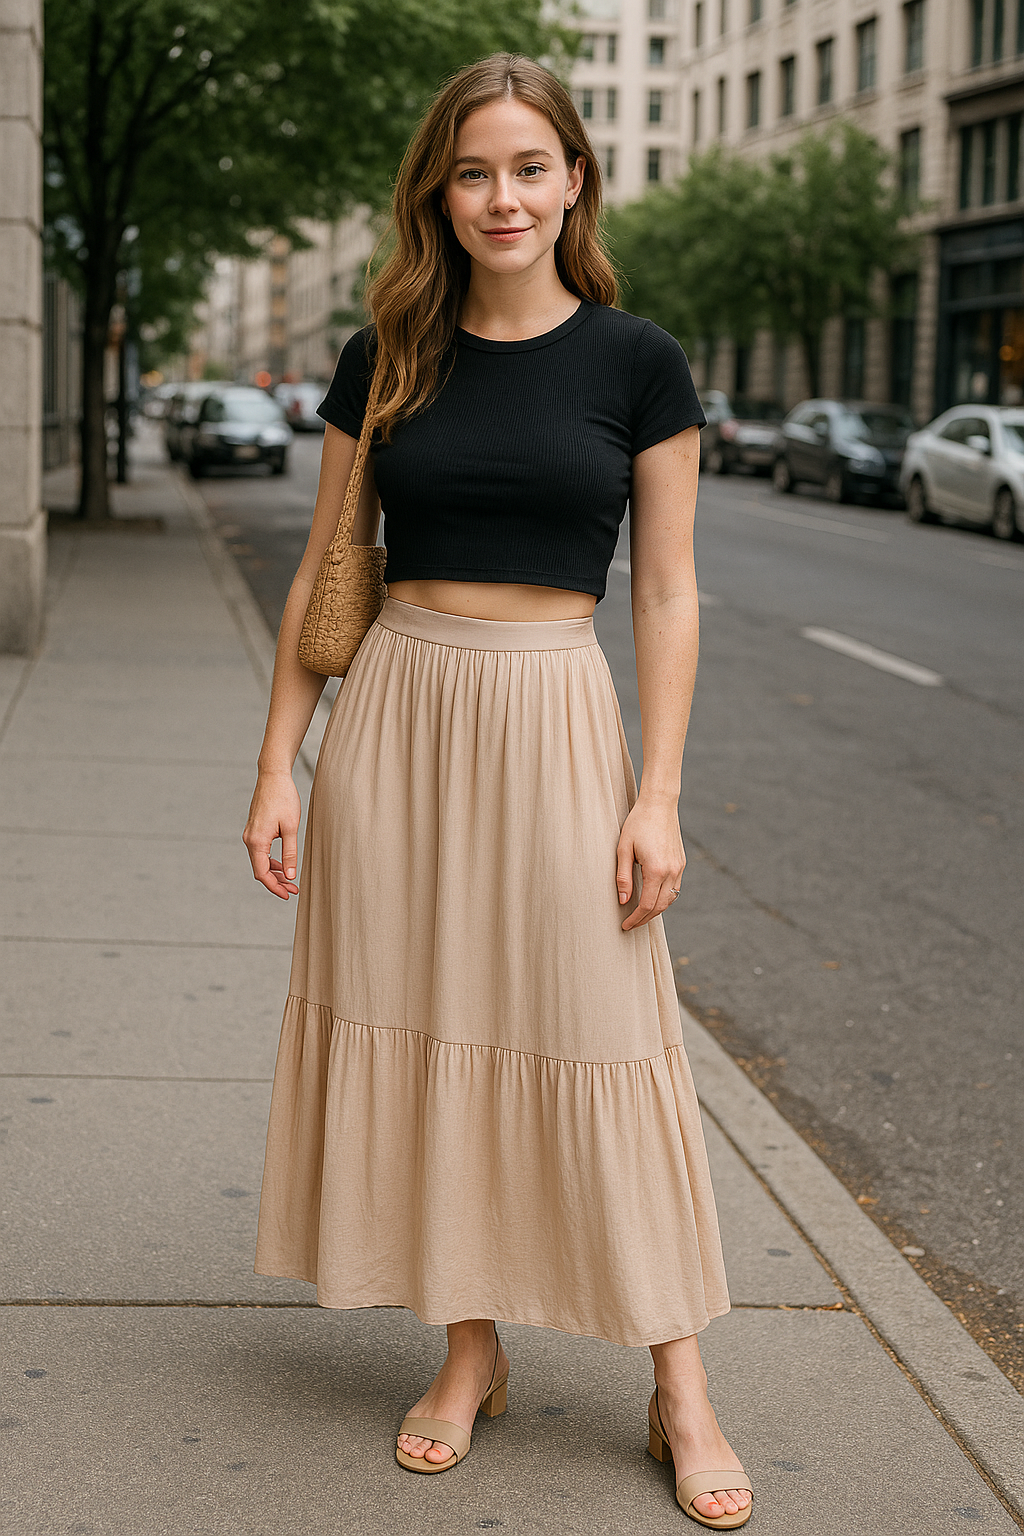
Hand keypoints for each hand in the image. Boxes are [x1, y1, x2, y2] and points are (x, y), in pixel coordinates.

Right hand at [243, 769, 301, 899]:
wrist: (273, 776)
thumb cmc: (284, 798)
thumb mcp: (291, 827)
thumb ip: (290, 852)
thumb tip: (290, 875)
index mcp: (257, 841)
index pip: (262, 873)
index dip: (275, 887)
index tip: (288, 895)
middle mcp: (249, 839)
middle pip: (260, 869)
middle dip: (276, 882)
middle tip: (294, 890)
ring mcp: (250, 834)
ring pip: (260, 861)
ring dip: (275, 872)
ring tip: (291, 880)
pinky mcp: (254, 829)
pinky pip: (261, 852)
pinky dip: (271, 861)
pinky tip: (284, 865)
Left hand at [615, 799, 685, 930]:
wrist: (659, 804)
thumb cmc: (637, 824)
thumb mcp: (623, 849)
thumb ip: (623, 877)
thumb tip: (623, 901)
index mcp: (656, 870)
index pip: (646, 905)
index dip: (635, 919)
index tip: (625, 925)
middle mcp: (671, 871)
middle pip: (659, 907)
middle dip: (644, 919)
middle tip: (630, 925)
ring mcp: (679, 867)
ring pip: (669, 900)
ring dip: (655, 911)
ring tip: (640, 915)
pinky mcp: (681, 862)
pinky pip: (674, 889)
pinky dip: (664, 899)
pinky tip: (652, 898)